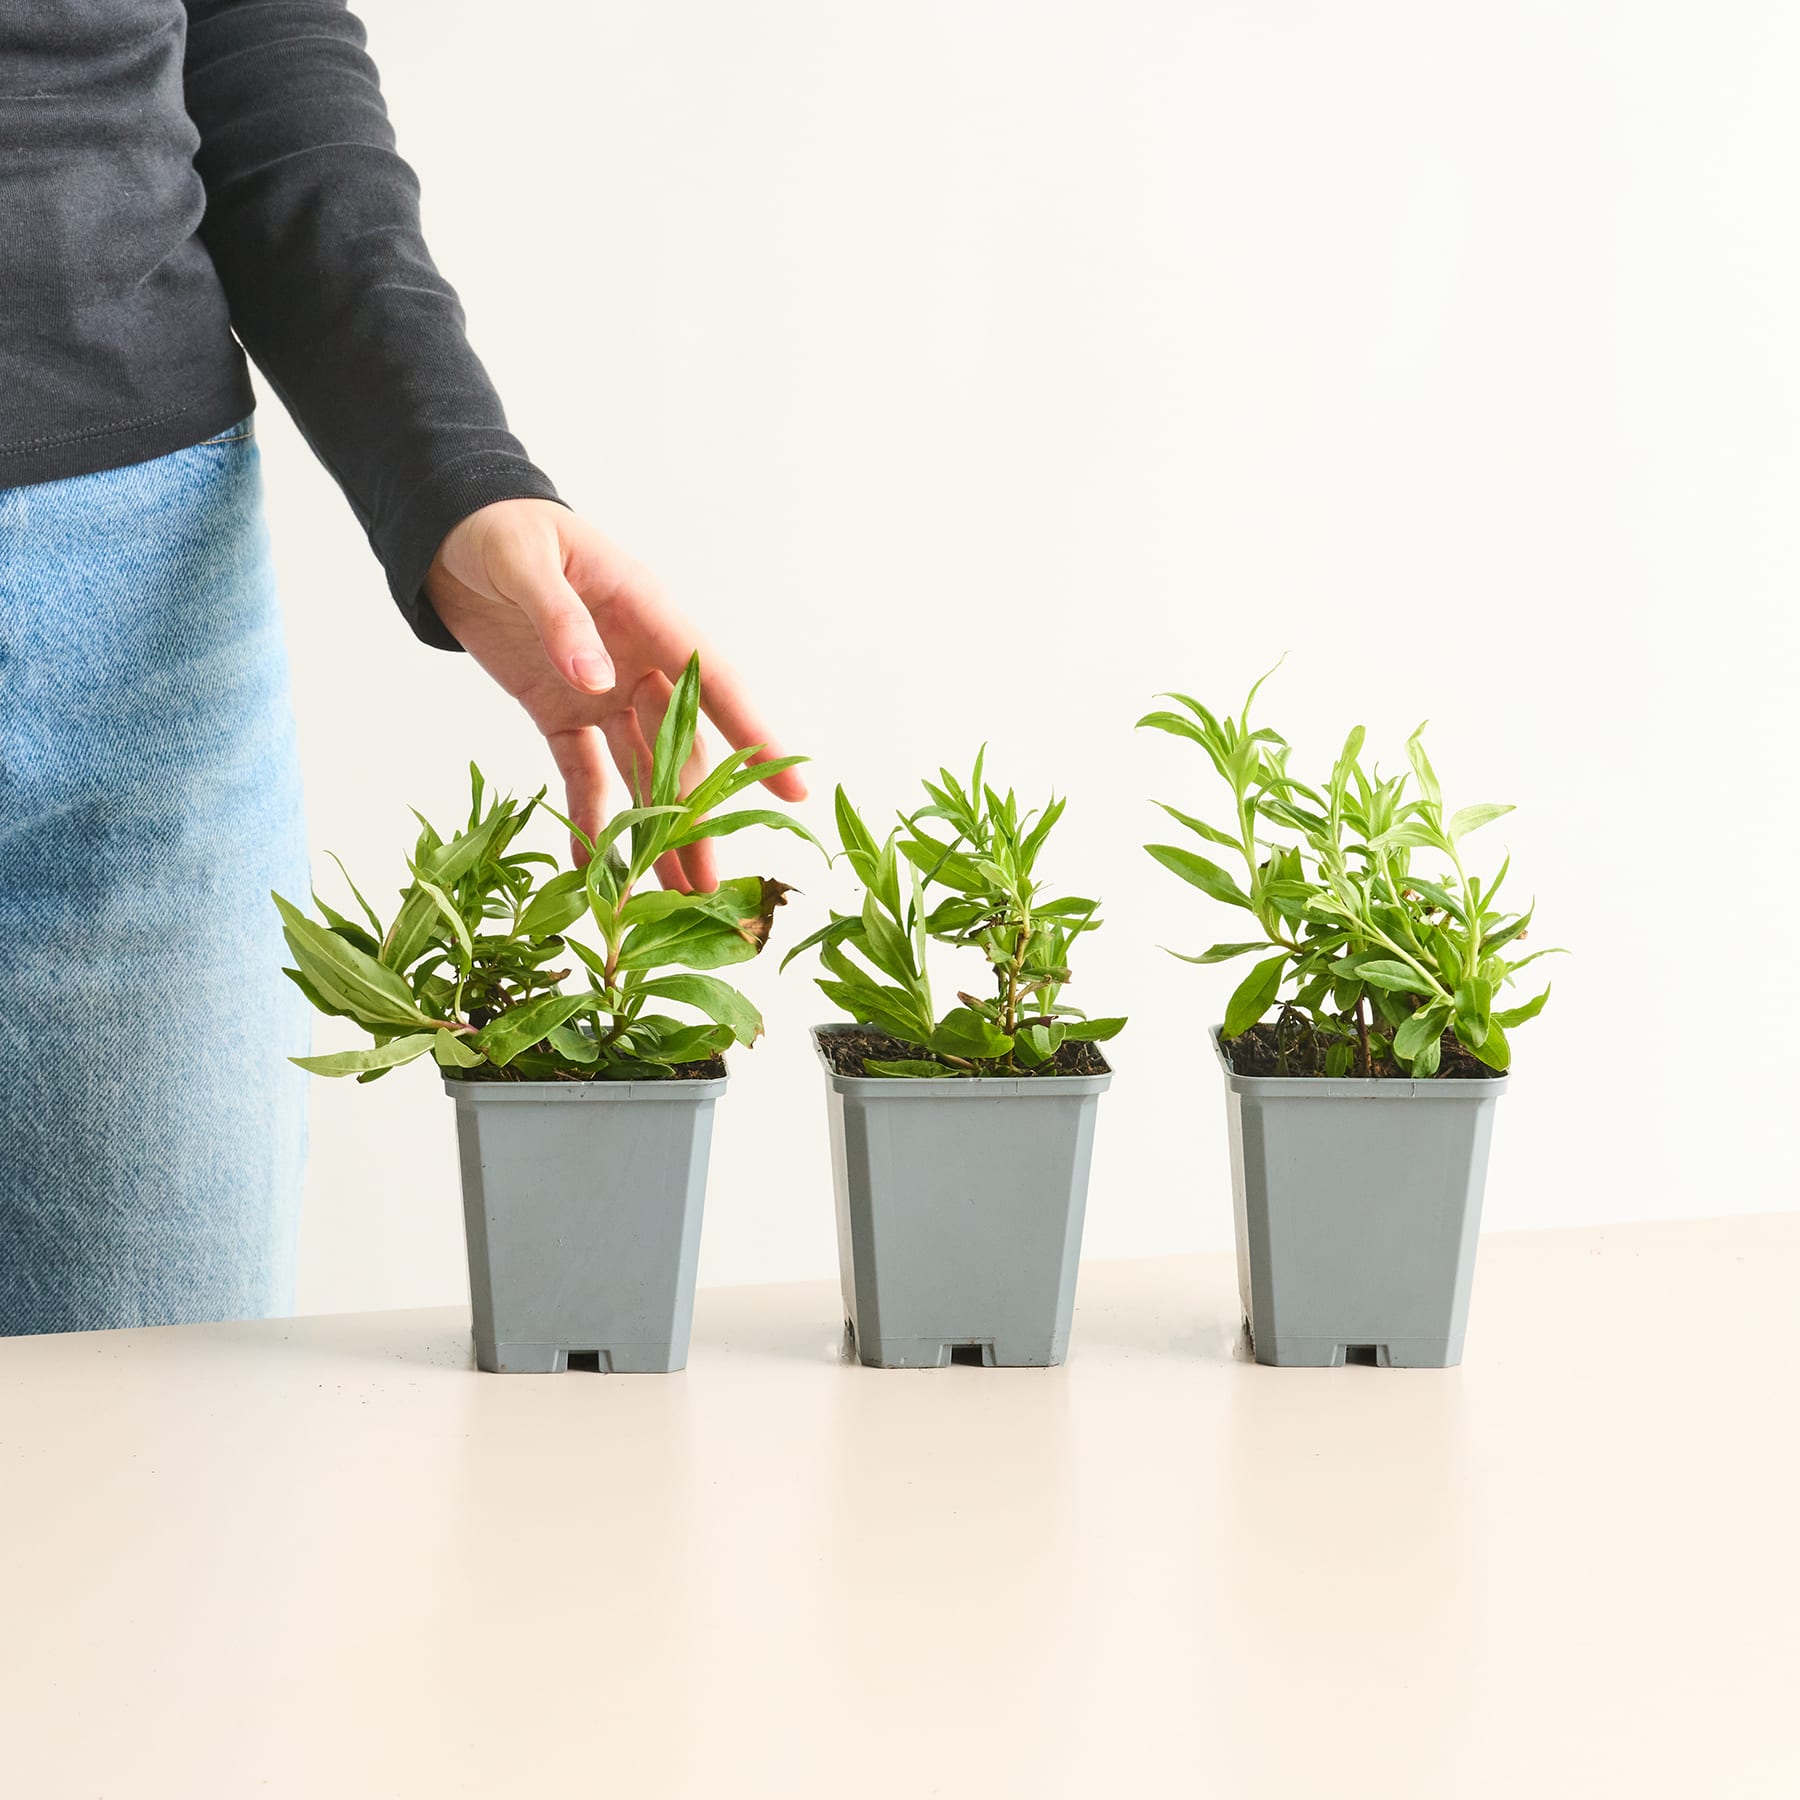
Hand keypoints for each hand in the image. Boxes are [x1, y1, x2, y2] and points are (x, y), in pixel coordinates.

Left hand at [424, 498, 805, 891]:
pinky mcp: (559, 711)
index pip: (713, 683)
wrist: (449, 532)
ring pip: (641, 770)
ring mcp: (602, 691)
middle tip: (712, 881)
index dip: (754, 735)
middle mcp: (638, 661)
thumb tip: (597, 679)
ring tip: (671, 891)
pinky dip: (588, 816)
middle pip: (681, 748)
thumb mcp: (526, 562)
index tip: (789, 787)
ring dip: (655, 828)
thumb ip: (560, 618)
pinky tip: (596, 865)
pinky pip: (581, 772)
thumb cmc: (499, 529)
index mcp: (647, 615)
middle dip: (696, 815)